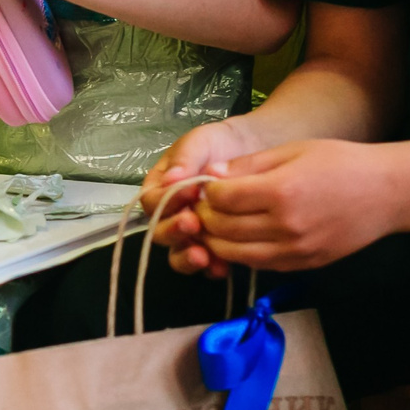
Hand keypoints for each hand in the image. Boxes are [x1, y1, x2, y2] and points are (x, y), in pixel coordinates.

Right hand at [139, 119, 264, 274]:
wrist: (257, 152)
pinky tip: (222, 267)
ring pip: (178, 254)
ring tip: (203, 256)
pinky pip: (206, 264)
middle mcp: (171, 215)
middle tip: (193, 224)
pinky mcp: (213, 248)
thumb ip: (185, 158)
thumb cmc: (222, 144)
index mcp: (160, 188)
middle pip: (160, 232)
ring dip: (188, 257)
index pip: (151, 202)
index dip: (165, 201)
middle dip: (174, 231)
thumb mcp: (201, 142)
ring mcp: (191, 234)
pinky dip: (211, 268)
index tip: (189, 192)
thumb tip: (171, 180)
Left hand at [185, 139, 400, 273]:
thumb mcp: (293, 151)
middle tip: (202, 206)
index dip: (206, 192)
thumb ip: (249, 165)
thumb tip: (210, 175)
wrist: (387, 193)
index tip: (204, 184)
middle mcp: (285, 227)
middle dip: (205, 216)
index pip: (221, 199)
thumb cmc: (341, 163)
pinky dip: (241, 253)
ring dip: (217, 240)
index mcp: (281, 192)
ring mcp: (294, 251)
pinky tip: (240, 237)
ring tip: (215, 224)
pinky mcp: (303, 265)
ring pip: (235, 254)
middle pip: (222, 228)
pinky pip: (259, 264)